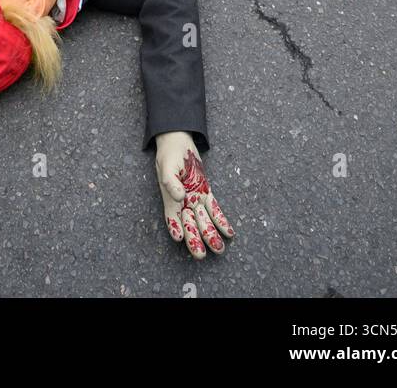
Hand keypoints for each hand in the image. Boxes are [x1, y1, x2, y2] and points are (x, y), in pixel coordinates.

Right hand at [155, 131, 234, 257]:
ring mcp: (195, 198)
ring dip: (211, 234)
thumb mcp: (167, 165)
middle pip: (190, 224)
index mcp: (170, 198)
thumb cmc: (169, 154)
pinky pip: (215, 209)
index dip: (175, 228)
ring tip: (219, 249)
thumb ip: (171, 182)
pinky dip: (221, 221)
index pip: (172, 218)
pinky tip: (229, 232)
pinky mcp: (206, 192)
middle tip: (201, 255)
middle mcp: (183, 202)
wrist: (179, 141)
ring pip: (204, 221)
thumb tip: (179, 197)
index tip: (180, 238)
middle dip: (196, 239)